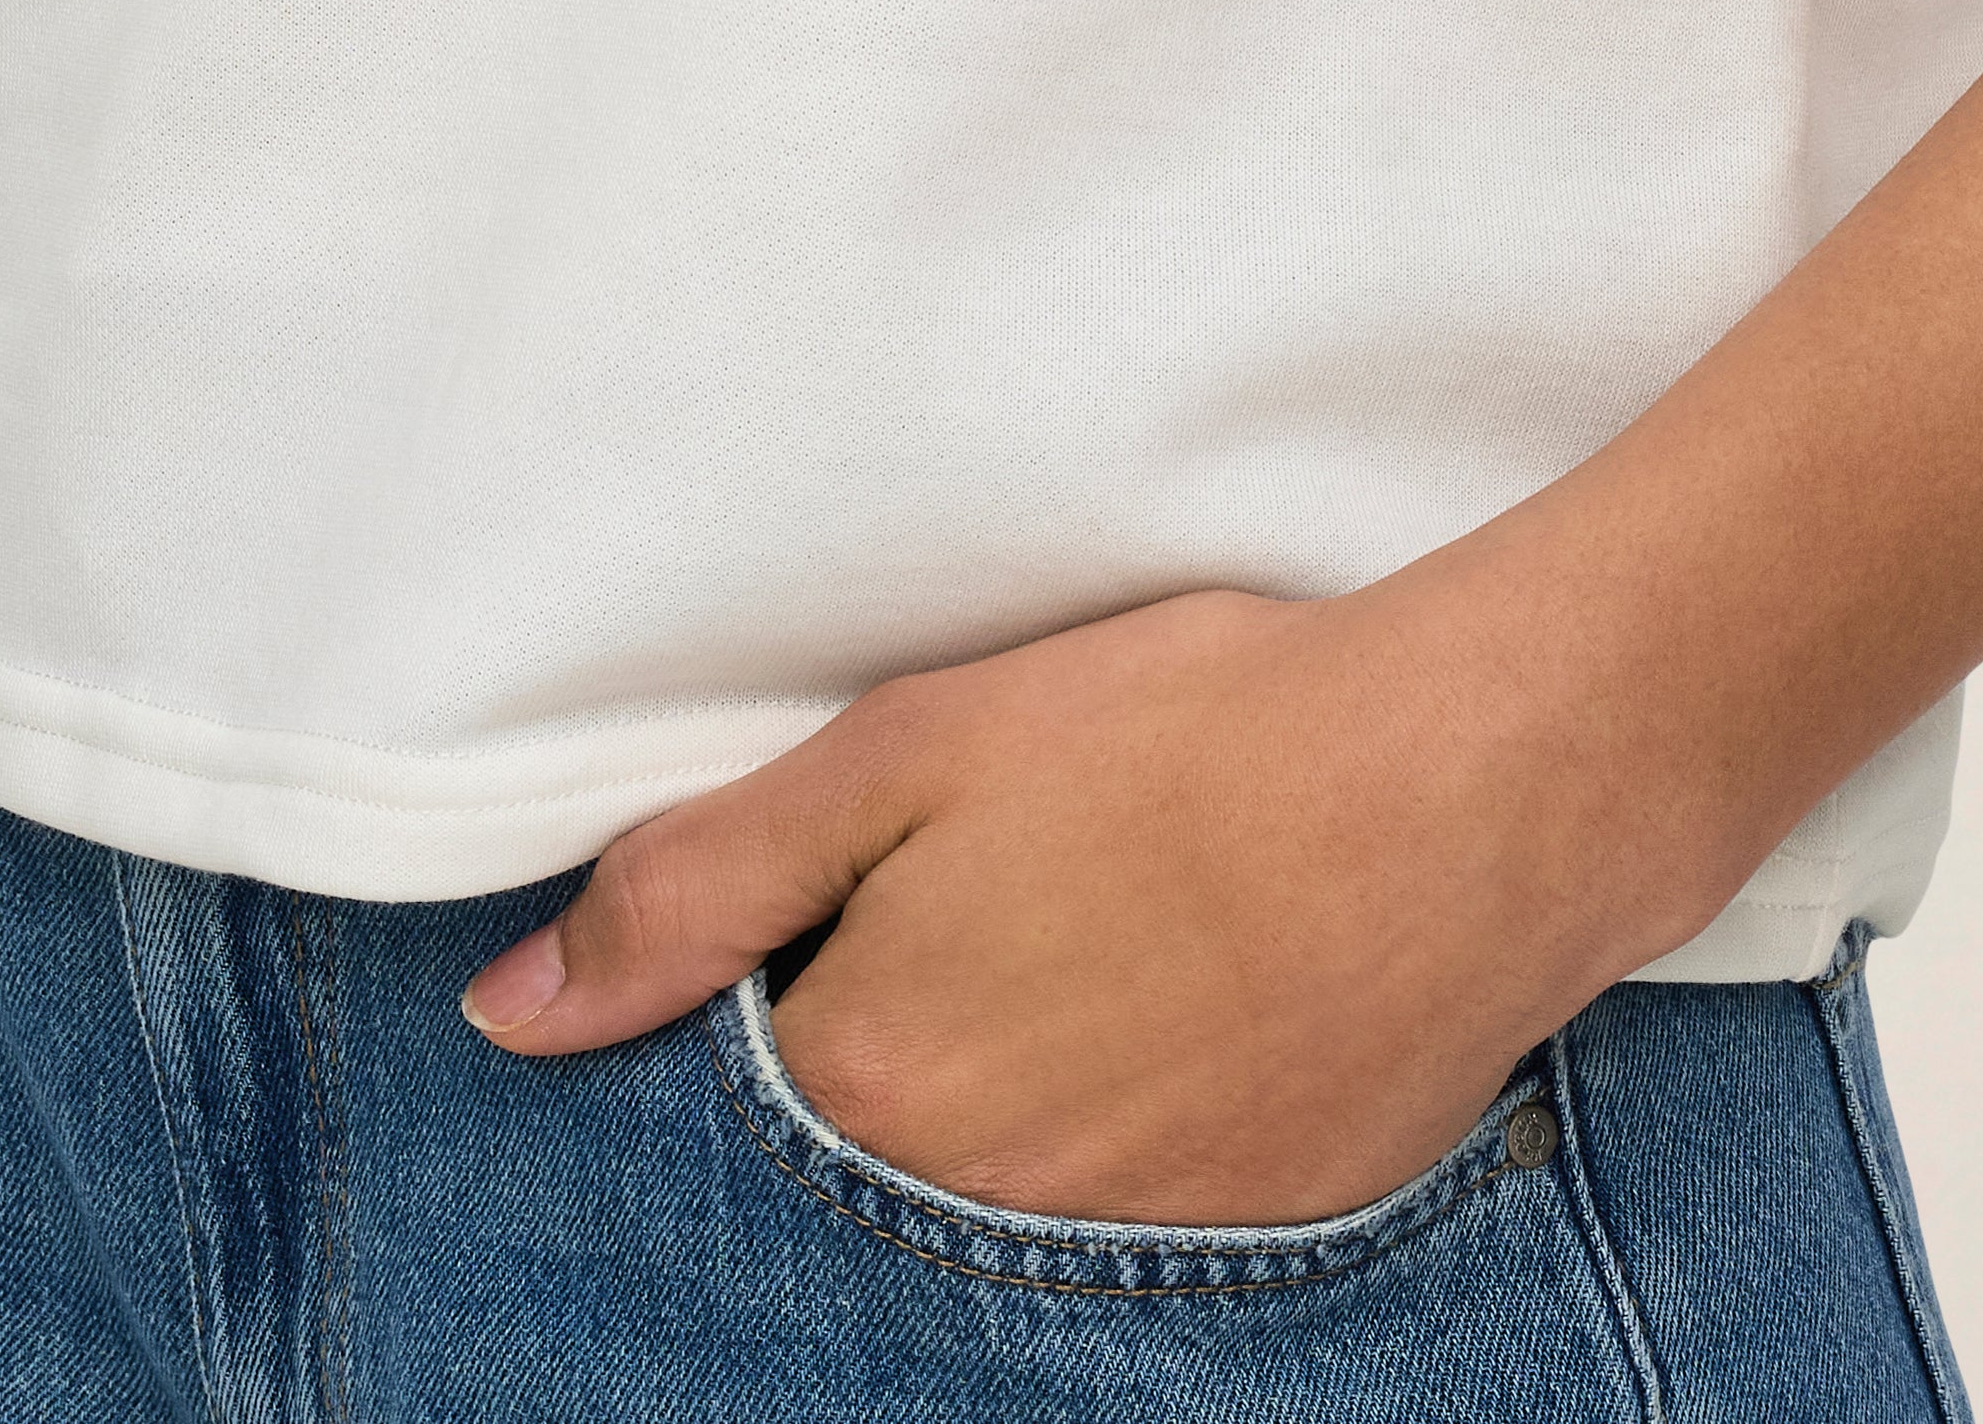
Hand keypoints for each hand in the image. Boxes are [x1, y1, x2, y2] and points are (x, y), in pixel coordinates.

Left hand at [457, 574, 1666, 1226]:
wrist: (1473, 791)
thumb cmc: (1189, 739)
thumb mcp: (908, 755)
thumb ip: (697, 884)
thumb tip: (509, 1010)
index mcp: (871, 1088)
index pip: (744, 1086)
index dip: (782, 982)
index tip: (843, 910)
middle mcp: (979, 1209)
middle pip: (874, 1156)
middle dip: (905, 1042)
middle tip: (1009, 909)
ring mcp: (1126, 1243)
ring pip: (1005, 1188)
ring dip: (1025, 1085)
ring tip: (1113, 939)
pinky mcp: (1255, 1233)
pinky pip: (1141, 1210)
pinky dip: (1145, 1115)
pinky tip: (1203, 997)